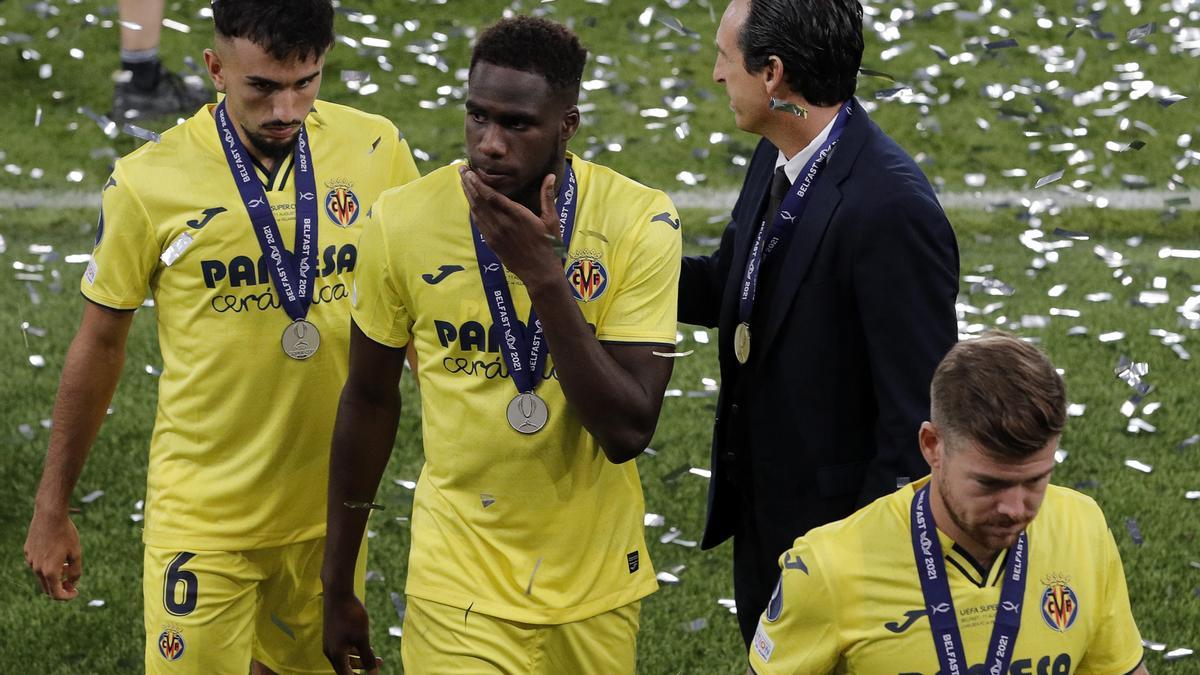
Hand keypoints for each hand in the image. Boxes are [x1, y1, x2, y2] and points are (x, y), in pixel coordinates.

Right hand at [24, 508, 81, 599]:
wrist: (50, 515)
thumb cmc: (66, 534)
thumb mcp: (76, 553)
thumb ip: (75, 571)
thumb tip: (73, 583)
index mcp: (50, 571)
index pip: (56, 594)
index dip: (67, 597)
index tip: (76, 592)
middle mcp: (37, 569)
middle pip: (47, 588)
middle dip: (60, 589)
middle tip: (72, 584)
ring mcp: (30, 561)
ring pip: (41, 576)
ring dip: (54, 577)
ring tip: (66, 566)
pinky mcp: (28, 552)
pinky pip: (37, 565)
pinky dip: (46, 566)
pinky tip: (56, 556)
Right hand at [323, 592, 379, 674]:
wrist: (338, 593)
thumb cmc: (351, 616)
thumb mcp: (362, 638)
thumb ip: (367, 657)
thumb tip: (373, 673)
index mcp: (336, 655)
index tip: (371, 674)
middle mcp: (329, 651)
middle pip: (345, 668)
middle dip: (362, 667)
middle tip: (379, 663)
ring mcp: (329, 641)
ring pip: (344, 657)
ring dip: (359, 658)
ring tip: (375, 654)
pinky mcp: (331, 633)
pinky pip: (342, 648)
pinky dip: (353, 649)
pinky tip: (364, 642)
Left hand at [459, 166, 562, 285]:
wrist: (540, 272)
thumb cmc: (549, 245)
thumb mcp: (552, 220)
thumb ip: (547, 197)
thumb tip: (550, 175)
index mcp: (517, 215)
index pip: (491, 195)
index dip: (478, 182)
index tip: (470, 170)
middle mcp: (502, 223)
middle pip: (479, 200)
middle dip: (468, 184)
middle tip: (461, 169)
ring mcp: (495, 234)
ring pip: (476, 211)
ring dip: (468, 195)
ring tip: (463, 181)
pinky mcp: (492, 242)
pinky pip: (478, 223)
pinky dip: (472, 210)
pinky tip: (470, 202)